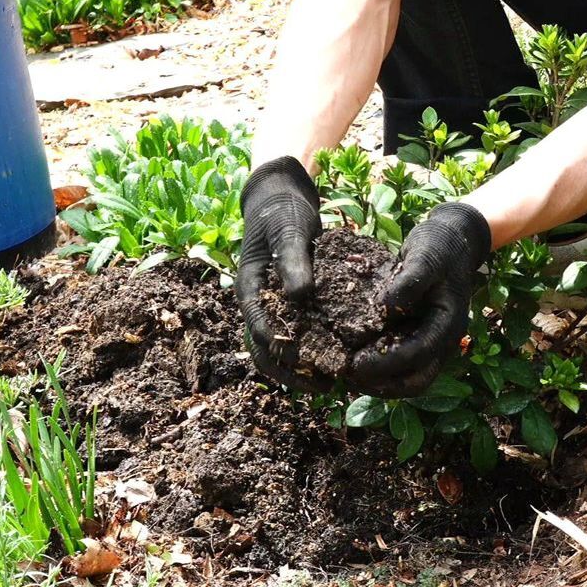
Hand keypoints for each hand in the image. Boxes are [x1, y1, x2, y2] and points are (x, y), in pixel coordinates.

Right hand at [236, 156, 326, 390]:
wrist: (280, 199)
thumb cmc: (282, 212)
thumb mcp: (289, 230)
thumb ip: (292, 260)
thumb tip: (300, 295)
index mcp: (251, 288)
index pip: (259, 329)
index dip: (281, 351)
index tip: (307, 366)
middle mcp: (258, 303)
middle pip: (266, 350)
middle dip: (292, 373)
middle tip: (324, 387)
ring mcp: (272, 307)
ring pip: (278, 350)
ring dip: (301, 369)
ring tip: (331, 384)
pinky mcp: (289, 306)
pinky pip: (296, 335)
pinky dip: (311, 351)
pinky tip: (335, 360)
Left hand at [352, 203, 492, 397]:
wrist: (453, 239)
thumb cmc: (440, 246)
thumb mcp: (426, 256)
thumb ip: (409, 281)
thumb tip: (385, 306)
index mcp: (448, 324)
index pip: (418, 355)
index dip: (386, 363)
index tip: (355, 363)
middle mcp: (441, 340)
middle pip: (416, 381)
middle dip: (382, 385)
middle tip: (348, 377)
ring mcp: (430, 341)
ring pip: (407, 378)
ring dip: (378, 381)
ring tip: (346, 373)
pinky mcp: (416, 335)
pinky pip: (399, 361)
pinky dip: (378, 366)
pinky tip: (353, 356)